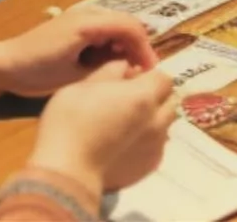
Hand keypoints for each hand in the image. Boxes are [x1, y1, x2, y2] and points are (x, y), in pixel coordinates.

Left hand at [0, 7, 158, 98]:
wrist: (3, 65)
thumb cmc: (38, 72)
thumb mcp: (76, 77)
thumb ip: (108, 70)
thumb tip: (133, 71)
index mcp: (90, 23)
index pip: (131, 27)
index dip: (145, 49)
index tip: (150, 71)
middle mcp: (88, 13)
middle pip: (126, 23)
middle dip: (136, 47)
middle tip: (140, 73)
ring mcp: (80, 16)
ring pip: (115, 26)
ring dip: (123, 46)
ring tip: (124, 70)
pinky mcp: (74, 24)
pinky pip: (102, 29)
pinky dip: (110, 44)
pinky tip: (105, 64)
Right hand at [28, 61, 175, 196]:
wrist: (66, 170)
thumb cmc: (70, 121)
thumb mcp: (84, 85)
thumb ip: (111, 71)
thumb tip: (127, 67)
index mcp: (144, 95)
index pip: (163, 78)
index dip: (148, 77)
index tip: (131, 81)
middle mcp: (157, 120)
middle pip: (170, 100)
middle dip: (156, 96)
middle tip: (131, 101)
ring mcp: (156, 145)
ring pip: (166, 124)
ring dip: (154, 119)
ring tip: (128, 125)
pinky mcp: (149, 166)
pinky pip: (157, 147)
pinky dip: (148, 142)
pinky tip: (125, 145)